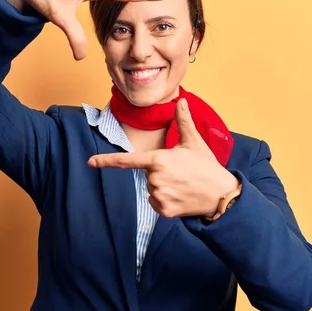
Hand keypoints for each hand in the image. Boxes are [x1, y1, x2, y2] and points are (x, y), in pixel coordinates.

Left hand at [88, 99, 239, 217]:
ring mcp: (159, 195)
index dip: (106, 161)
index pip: (127, 161)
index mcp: (158, 160)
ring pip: (151, 189)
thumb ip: (183, 120)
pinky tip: (181, 196)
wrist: (221, 195)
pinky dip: (165, 200)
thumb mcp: (194, 141)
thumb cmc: (206, 166)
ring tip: (183, 184)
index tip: (90, 162)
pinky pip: (156, 202)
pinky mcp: (164, 210)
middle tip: (181, 172)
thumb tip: (180, 100)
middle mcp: (155, 178)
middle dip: (159, 172)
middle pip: (147, 175)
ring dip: (162, 186)